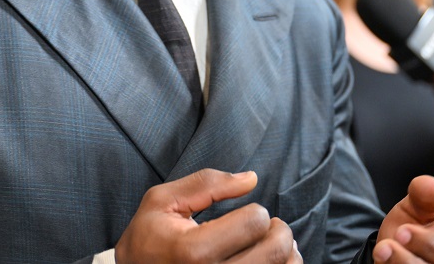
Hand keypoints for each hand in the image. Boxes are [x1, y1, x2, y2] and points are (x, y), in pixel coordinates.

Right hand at [115, 169, 300, 263]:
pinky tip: (267, 260)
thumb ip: (207, 183)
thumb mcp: (163, 201)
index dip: (255, 210)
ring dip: (286, 252)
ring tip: (268, 244)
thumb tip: (252, 179)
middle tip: (267, 225)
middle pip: (275, 250)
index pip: (253, 223)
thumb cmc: (148, 238)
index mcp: (192, 252)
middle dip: (278, 229)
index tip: (243, 214)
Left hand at [372, 176, 433, 262]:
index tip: (403, 231)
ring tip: (382, 250)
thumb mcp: (420, 206)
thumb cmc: (416, 226)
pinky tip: (381, 261)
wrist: (395, 246)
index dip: (431, 246)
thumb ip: (424, 195)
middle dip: (410, 261)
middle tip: (387, 245)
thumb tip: (429, 184)